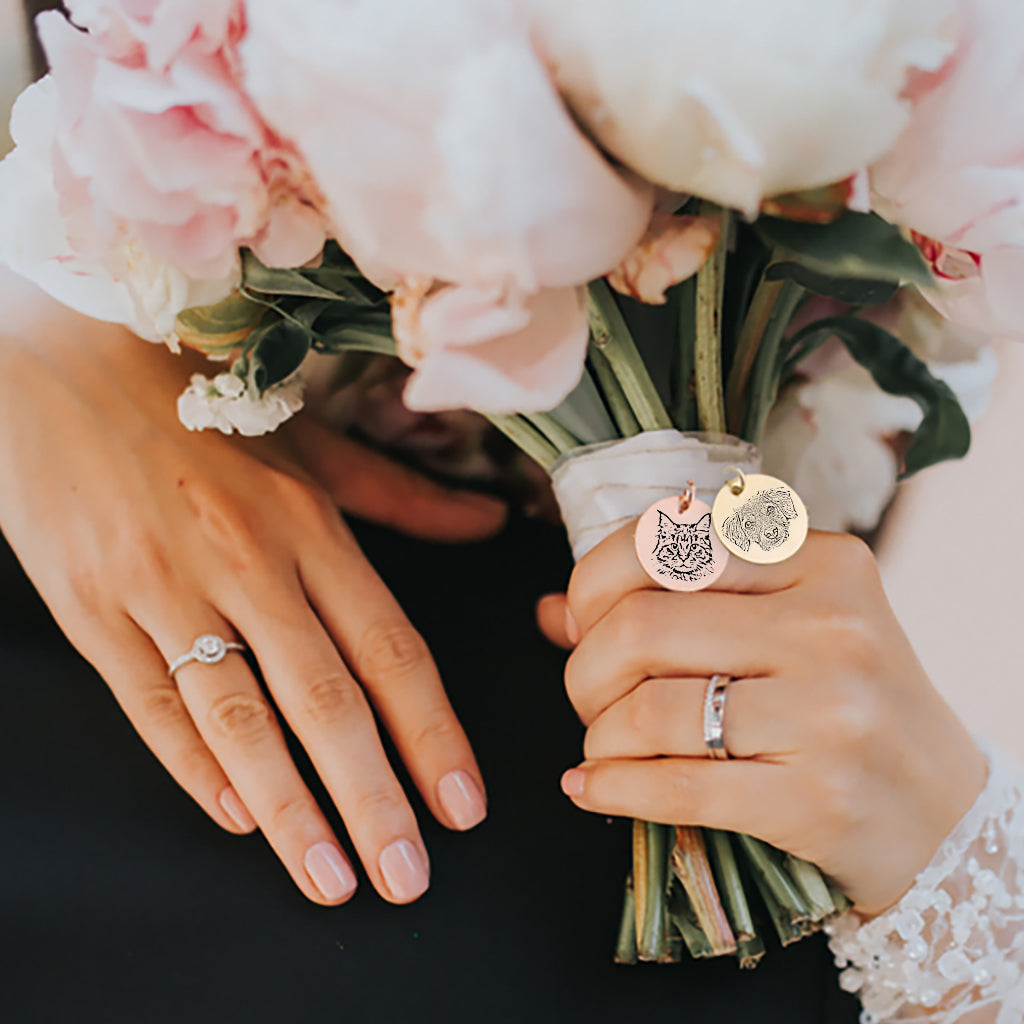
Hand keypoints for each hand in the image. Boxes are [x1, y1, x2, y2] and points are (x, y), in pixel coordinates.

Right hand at [0, 272, 504, 905]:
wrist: (55, 369)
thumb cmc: (200, 410)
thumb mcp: (310, 448)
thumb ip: (406, 496)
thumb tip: (491, 520)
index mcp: (309, 524)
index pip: (390, 647)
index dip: (432, 731)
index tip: (463, 804)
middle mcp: (246, 562)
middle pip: (325, 700)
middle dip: (374, 797)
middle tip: (409, 877)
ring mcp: (165, 589)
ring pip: (239, 719)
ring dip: (291, 809)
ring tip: (333, 877)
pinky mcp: (93, 609)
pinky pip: (149, 704)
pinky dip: (193, 767)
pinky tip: (236, 818)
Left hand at [538, 526, 987, 914]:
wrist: (943, 811)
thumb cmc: (845, 703)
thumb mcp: (785, 626)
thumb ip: (673, 603)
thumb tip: (554, 611)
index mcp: (820, 560)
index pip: (666, 540)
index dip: (593, 581)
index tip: (582, 618)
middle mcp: (831, 626)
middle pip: (641, 627)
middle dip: (584, 669)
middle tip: (588, 695)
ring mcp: (829, 713)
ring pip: (648, 710)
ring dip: (597, 735)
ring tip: (602, 745)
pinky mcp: (816, 799)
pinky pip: (674, 786)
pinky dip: (612, 787)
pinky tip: (592, 787)